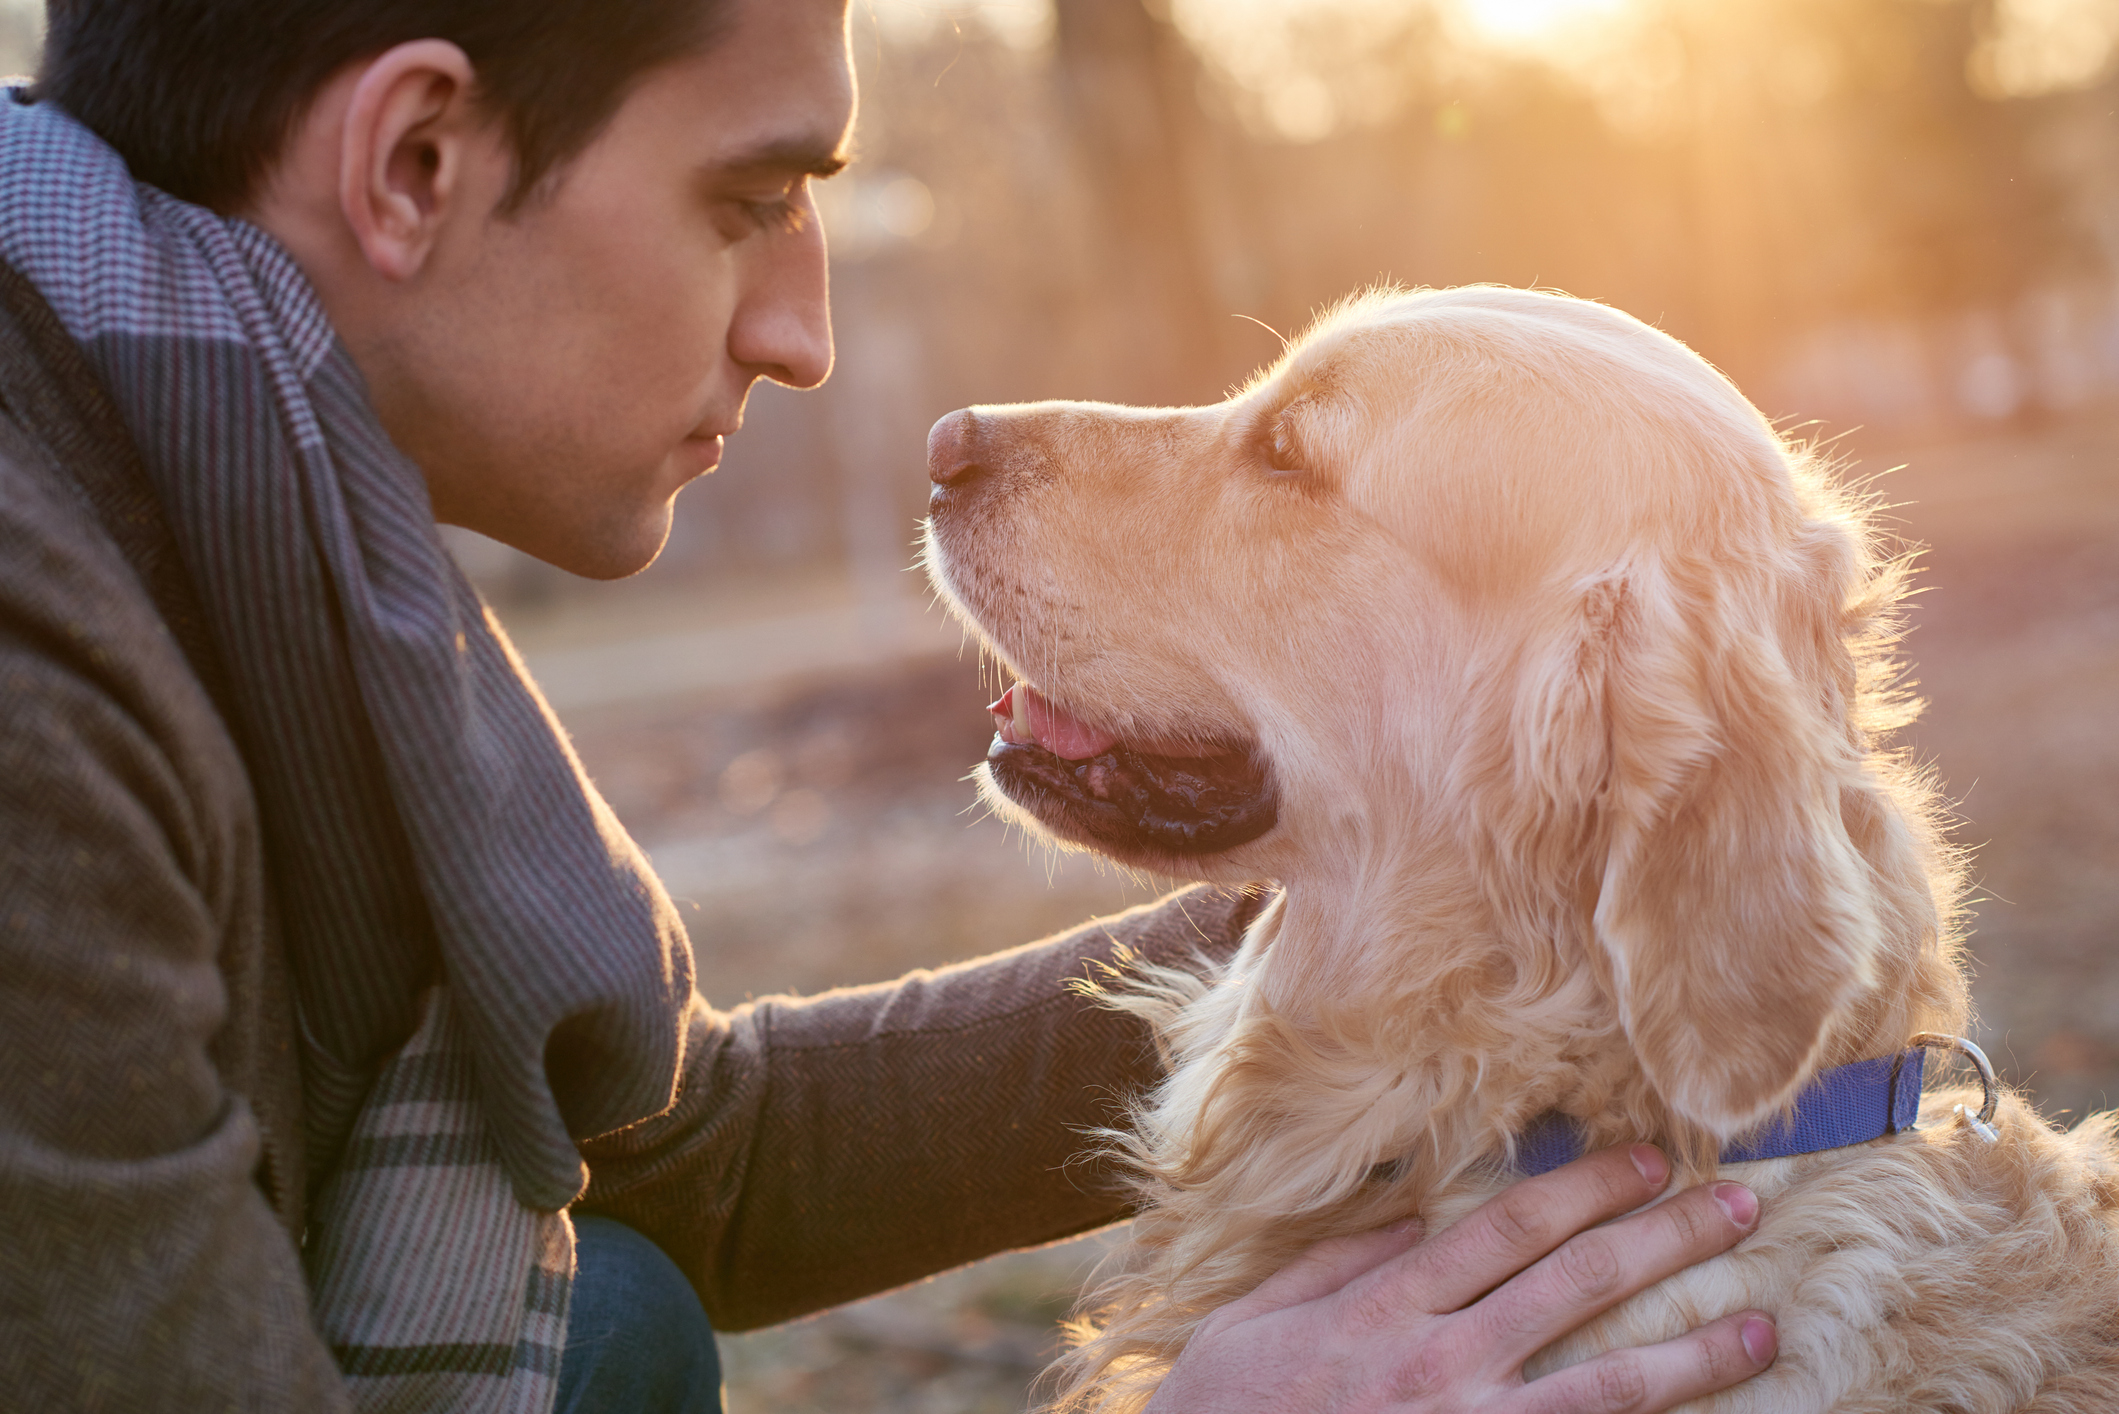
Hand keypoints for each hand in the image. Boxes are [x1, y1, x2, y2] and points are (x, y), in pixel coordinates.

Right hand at [1149, 1145, 1774, 1412]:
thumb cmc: (1224, 1413)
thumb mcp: (1257, 1319)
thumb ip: (1340, 1263)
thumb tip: (1418, 1218)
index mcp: (1386, 1305)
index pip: (1508, 1228)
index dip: (1586, 1188)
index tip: (1647, 1160)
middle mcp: (1439, 1362)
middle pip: (1576, 1285)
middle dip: (1664, 1240)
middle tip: (1739, 1205)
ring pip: (1604, 1384)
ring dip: (1693, 1352)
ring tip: (1763, 1328)